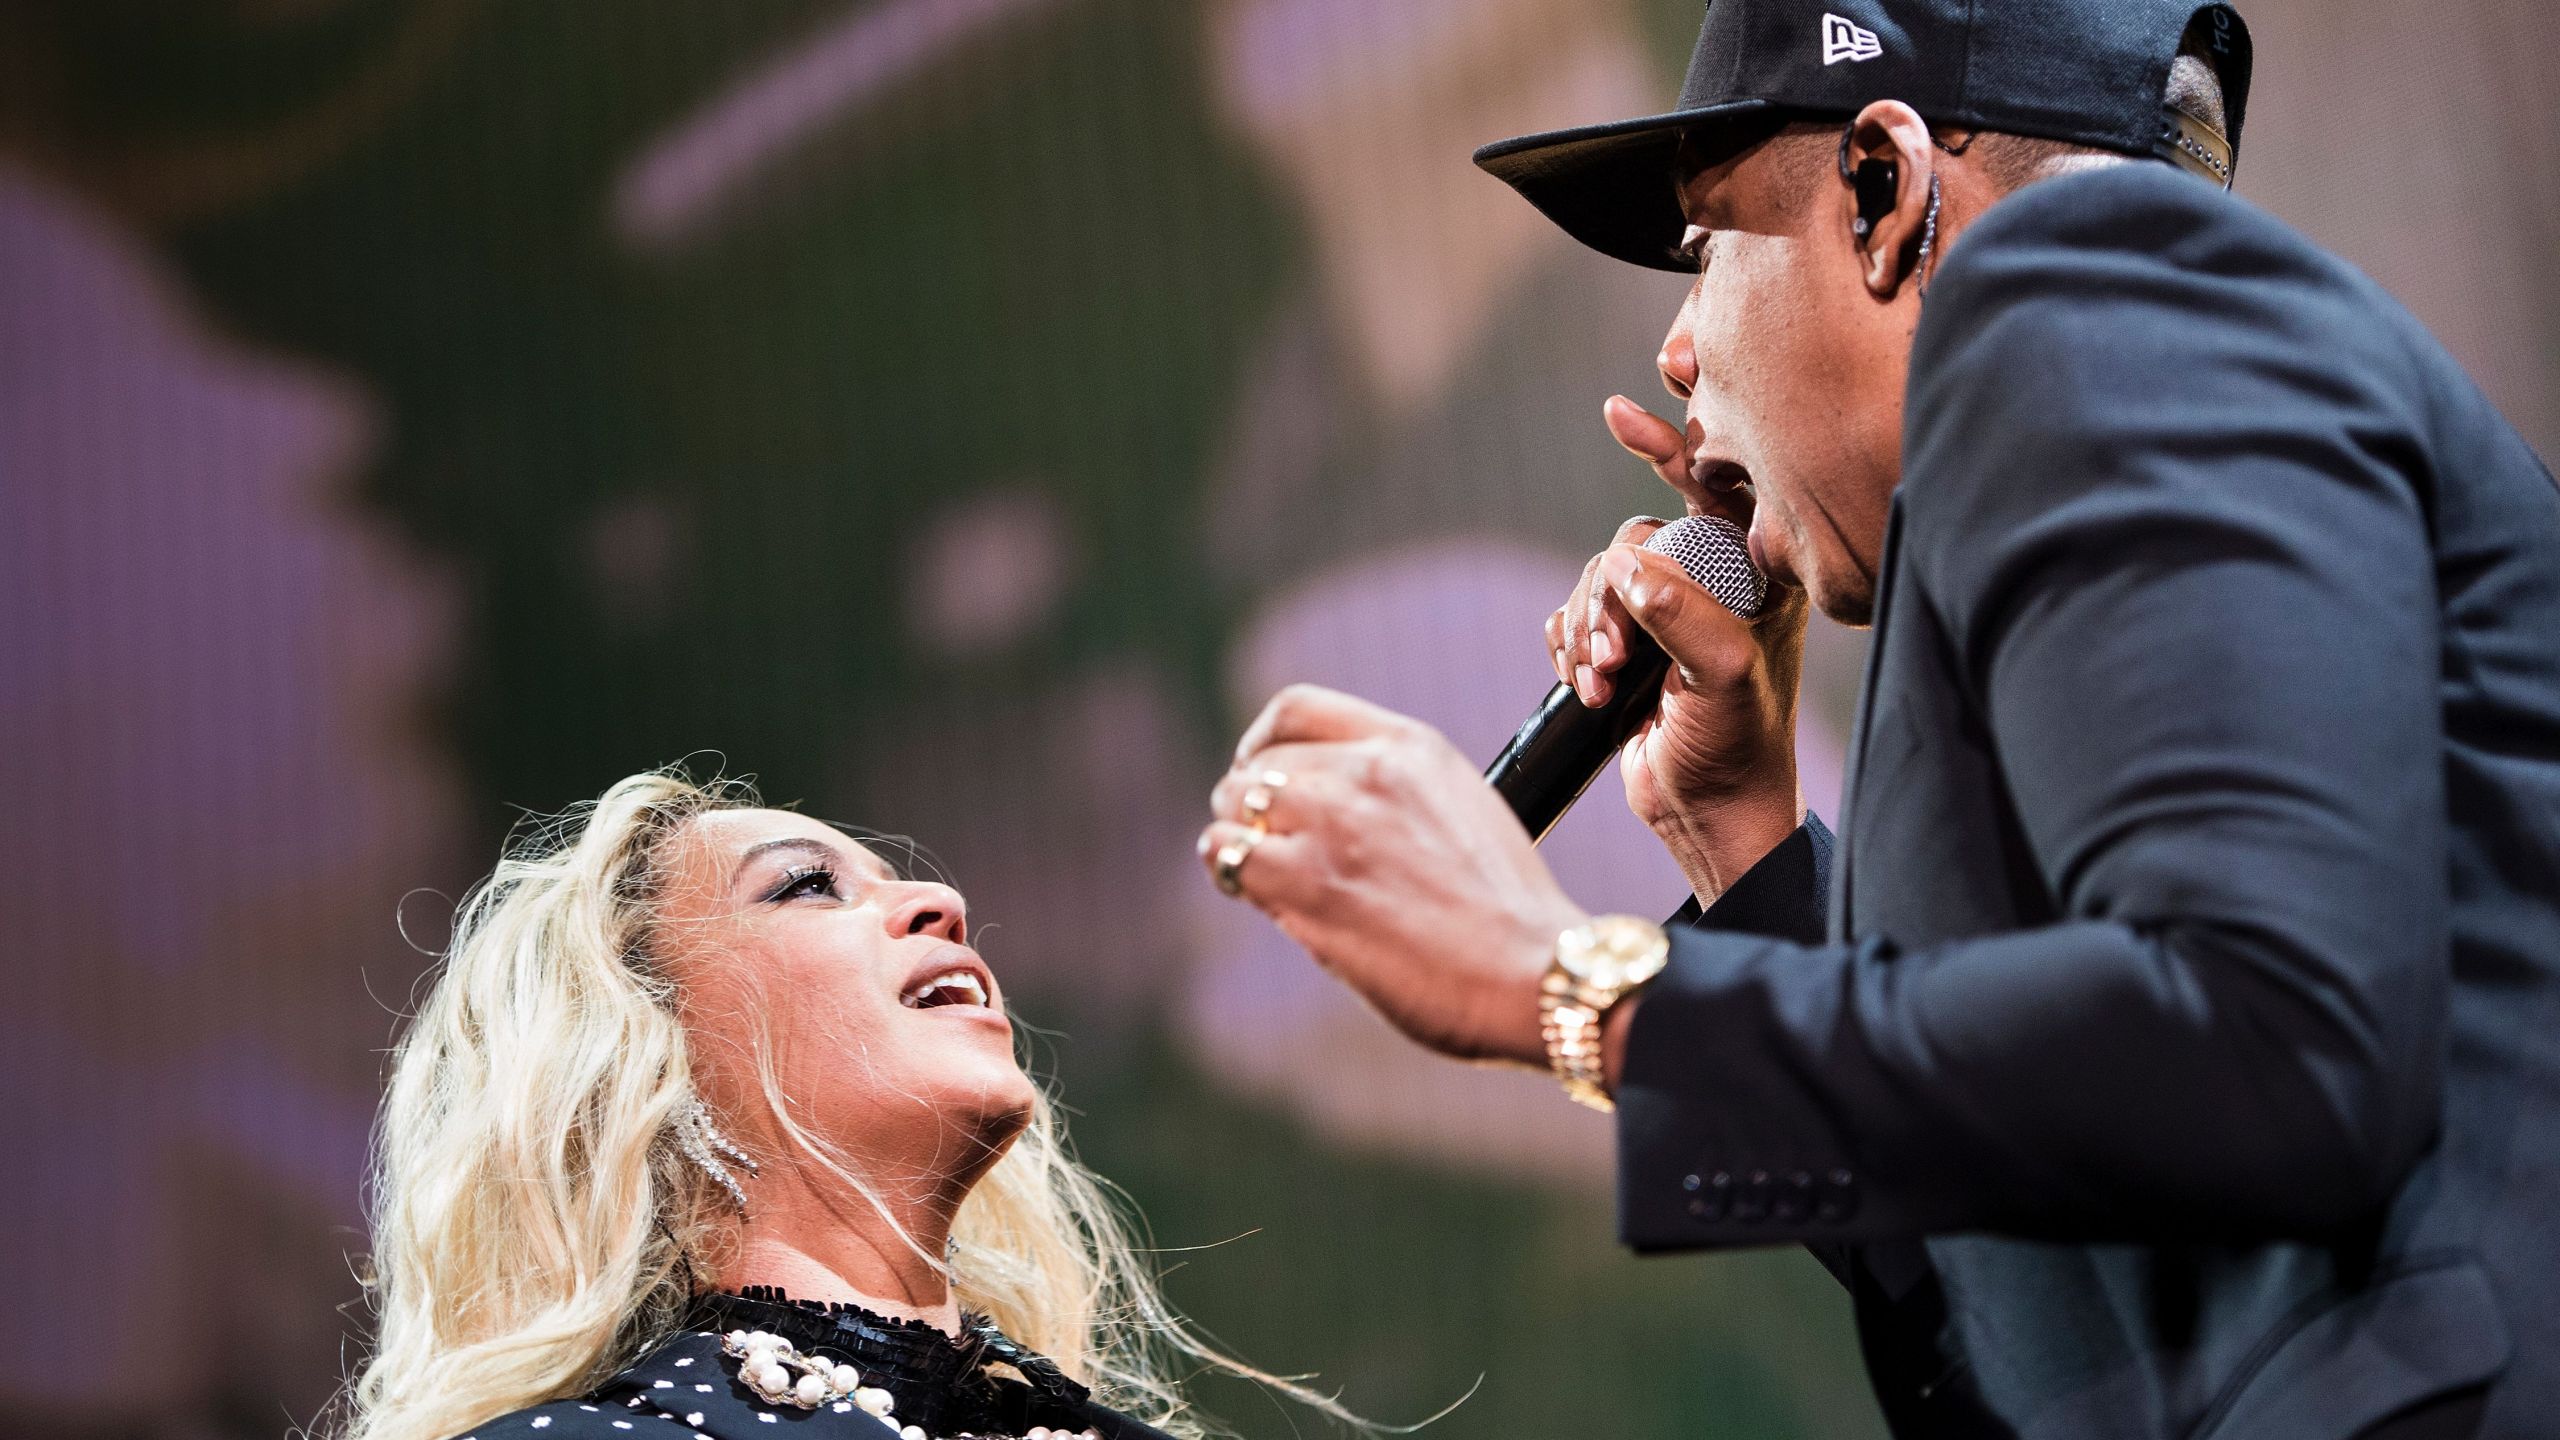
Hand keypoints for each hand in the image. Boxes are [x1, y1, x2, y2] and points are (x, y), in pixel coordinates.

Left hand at [1200, 685, 1588, 1068]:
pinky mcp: (1307, 885)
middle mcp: (1366, 771)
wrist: (1534, 971)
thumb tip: (1329, 813)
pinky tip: (1251, 892)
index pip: (1296, 710)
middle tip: (1263, 842)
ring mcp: (1333, 824)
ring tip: (1254, 869)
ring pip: (1233, 805)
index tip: (1259, 770)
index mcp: (1411, 746)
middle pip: (1259, 764)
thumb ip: (1397, 795)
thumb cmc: (1509, 915)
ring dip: (1235, 836)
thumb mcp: (1463, 810)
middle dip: (1251, 803)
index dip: (1262, 742)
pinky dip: (1229, 871)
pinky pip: (1227, 856)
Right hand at [1543, 397, 1809, 897]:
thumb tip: (1626, 567)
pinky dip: (1570, 645)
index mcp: (1755, 575)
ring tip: (1602, 681)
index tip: (1617, 414)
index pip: (1711, 489)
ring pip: (1599, 579)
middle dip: (1609, 592)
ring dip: (1587, 630)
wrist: (1706, 815)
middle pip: (1635, 538)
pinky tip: (1585, 682)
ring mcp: (1667, 612)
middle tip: (1613, 653)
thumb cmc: (1738, 748)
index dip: (1668, 447)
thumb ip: (1681, 613)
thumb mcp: (1722, 677)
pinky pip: (1576, 613)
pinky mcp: (1627, 643)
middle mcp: (1713, 583)